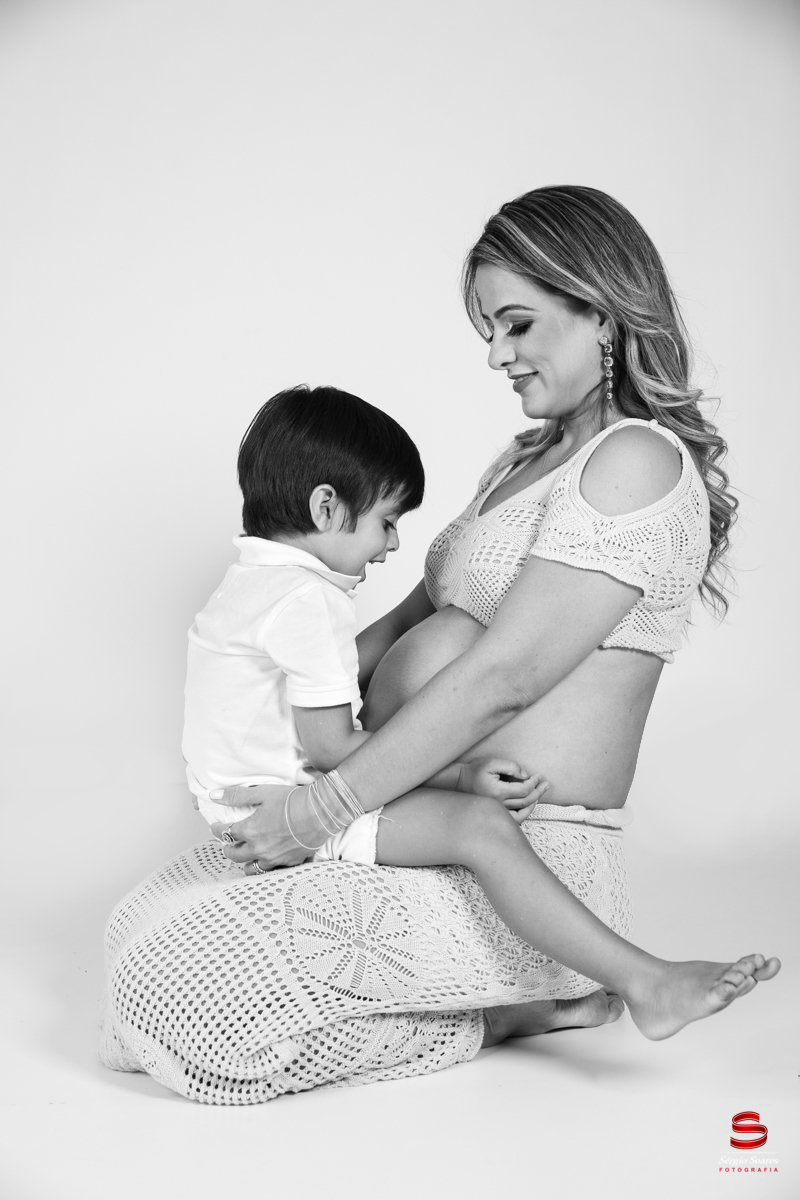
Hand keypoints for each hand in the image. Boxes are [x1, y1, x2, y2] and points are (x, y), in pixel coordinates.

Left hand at [209, 783, 326, 873]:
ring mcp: (274, 859)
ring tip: (246, 854)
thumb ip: (237, 795)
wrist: (321, 811)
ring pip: (251, 869)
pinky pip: (272, 871)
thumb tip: (215, 796)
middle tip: (227, 843)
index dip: (217, 829)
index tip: (215, 826)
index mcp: (250, 831)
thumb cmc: (293, 800)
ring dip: (245, 862)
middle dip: (227, 848)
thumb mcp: (263, 793)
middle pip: (234, 855)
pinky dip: (266, 866)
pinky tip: (268, 859)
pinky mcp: (289, 862)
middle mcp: (259, 849)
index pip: (225, 833)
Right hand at [458, 758, 548, 822]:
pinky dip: (524, 814)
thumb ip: (510, 766)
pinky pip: (514, 820)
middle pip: (526, 801)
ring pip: (522, 813)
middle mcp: (499, 805)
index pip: (524, 789)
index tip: (538, 776)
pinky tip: (529, 806)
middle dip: (539, 792)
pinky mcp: (495, 815)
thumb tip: (525, 775)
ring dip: (534, 804)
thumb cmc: (474, 771)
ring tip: (540, 795)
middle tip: (546, 784)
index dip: (534, 783)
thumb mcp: (491, 763)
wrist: (458, 783)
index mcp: (498, 792)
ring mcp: (497, 812)